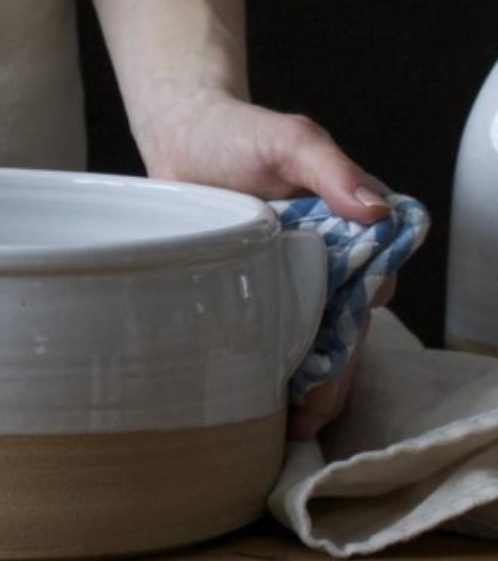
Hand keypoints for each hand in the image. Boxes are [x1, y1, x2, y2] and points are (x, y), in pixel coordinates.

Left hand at [131, 90, 393, 436]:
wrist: (183, 135)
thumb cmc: (241, 132)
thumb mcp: (292, 140)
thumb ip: (334, 169)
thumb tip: (377, 211)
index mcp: (352, 229)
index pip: (374, 285)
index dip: (357, 323)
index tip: (335, 357)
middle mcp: (327, 259)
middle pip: (343, 327)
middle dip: (332, 377)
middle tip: (308, 418)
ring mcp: (288, 276)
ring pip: (309, 339)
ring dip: (305, 384)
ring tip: (288, 428)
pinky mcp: (250, 286)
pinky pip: (266, 330)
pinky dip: (268, 366)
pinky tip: (258, 402)